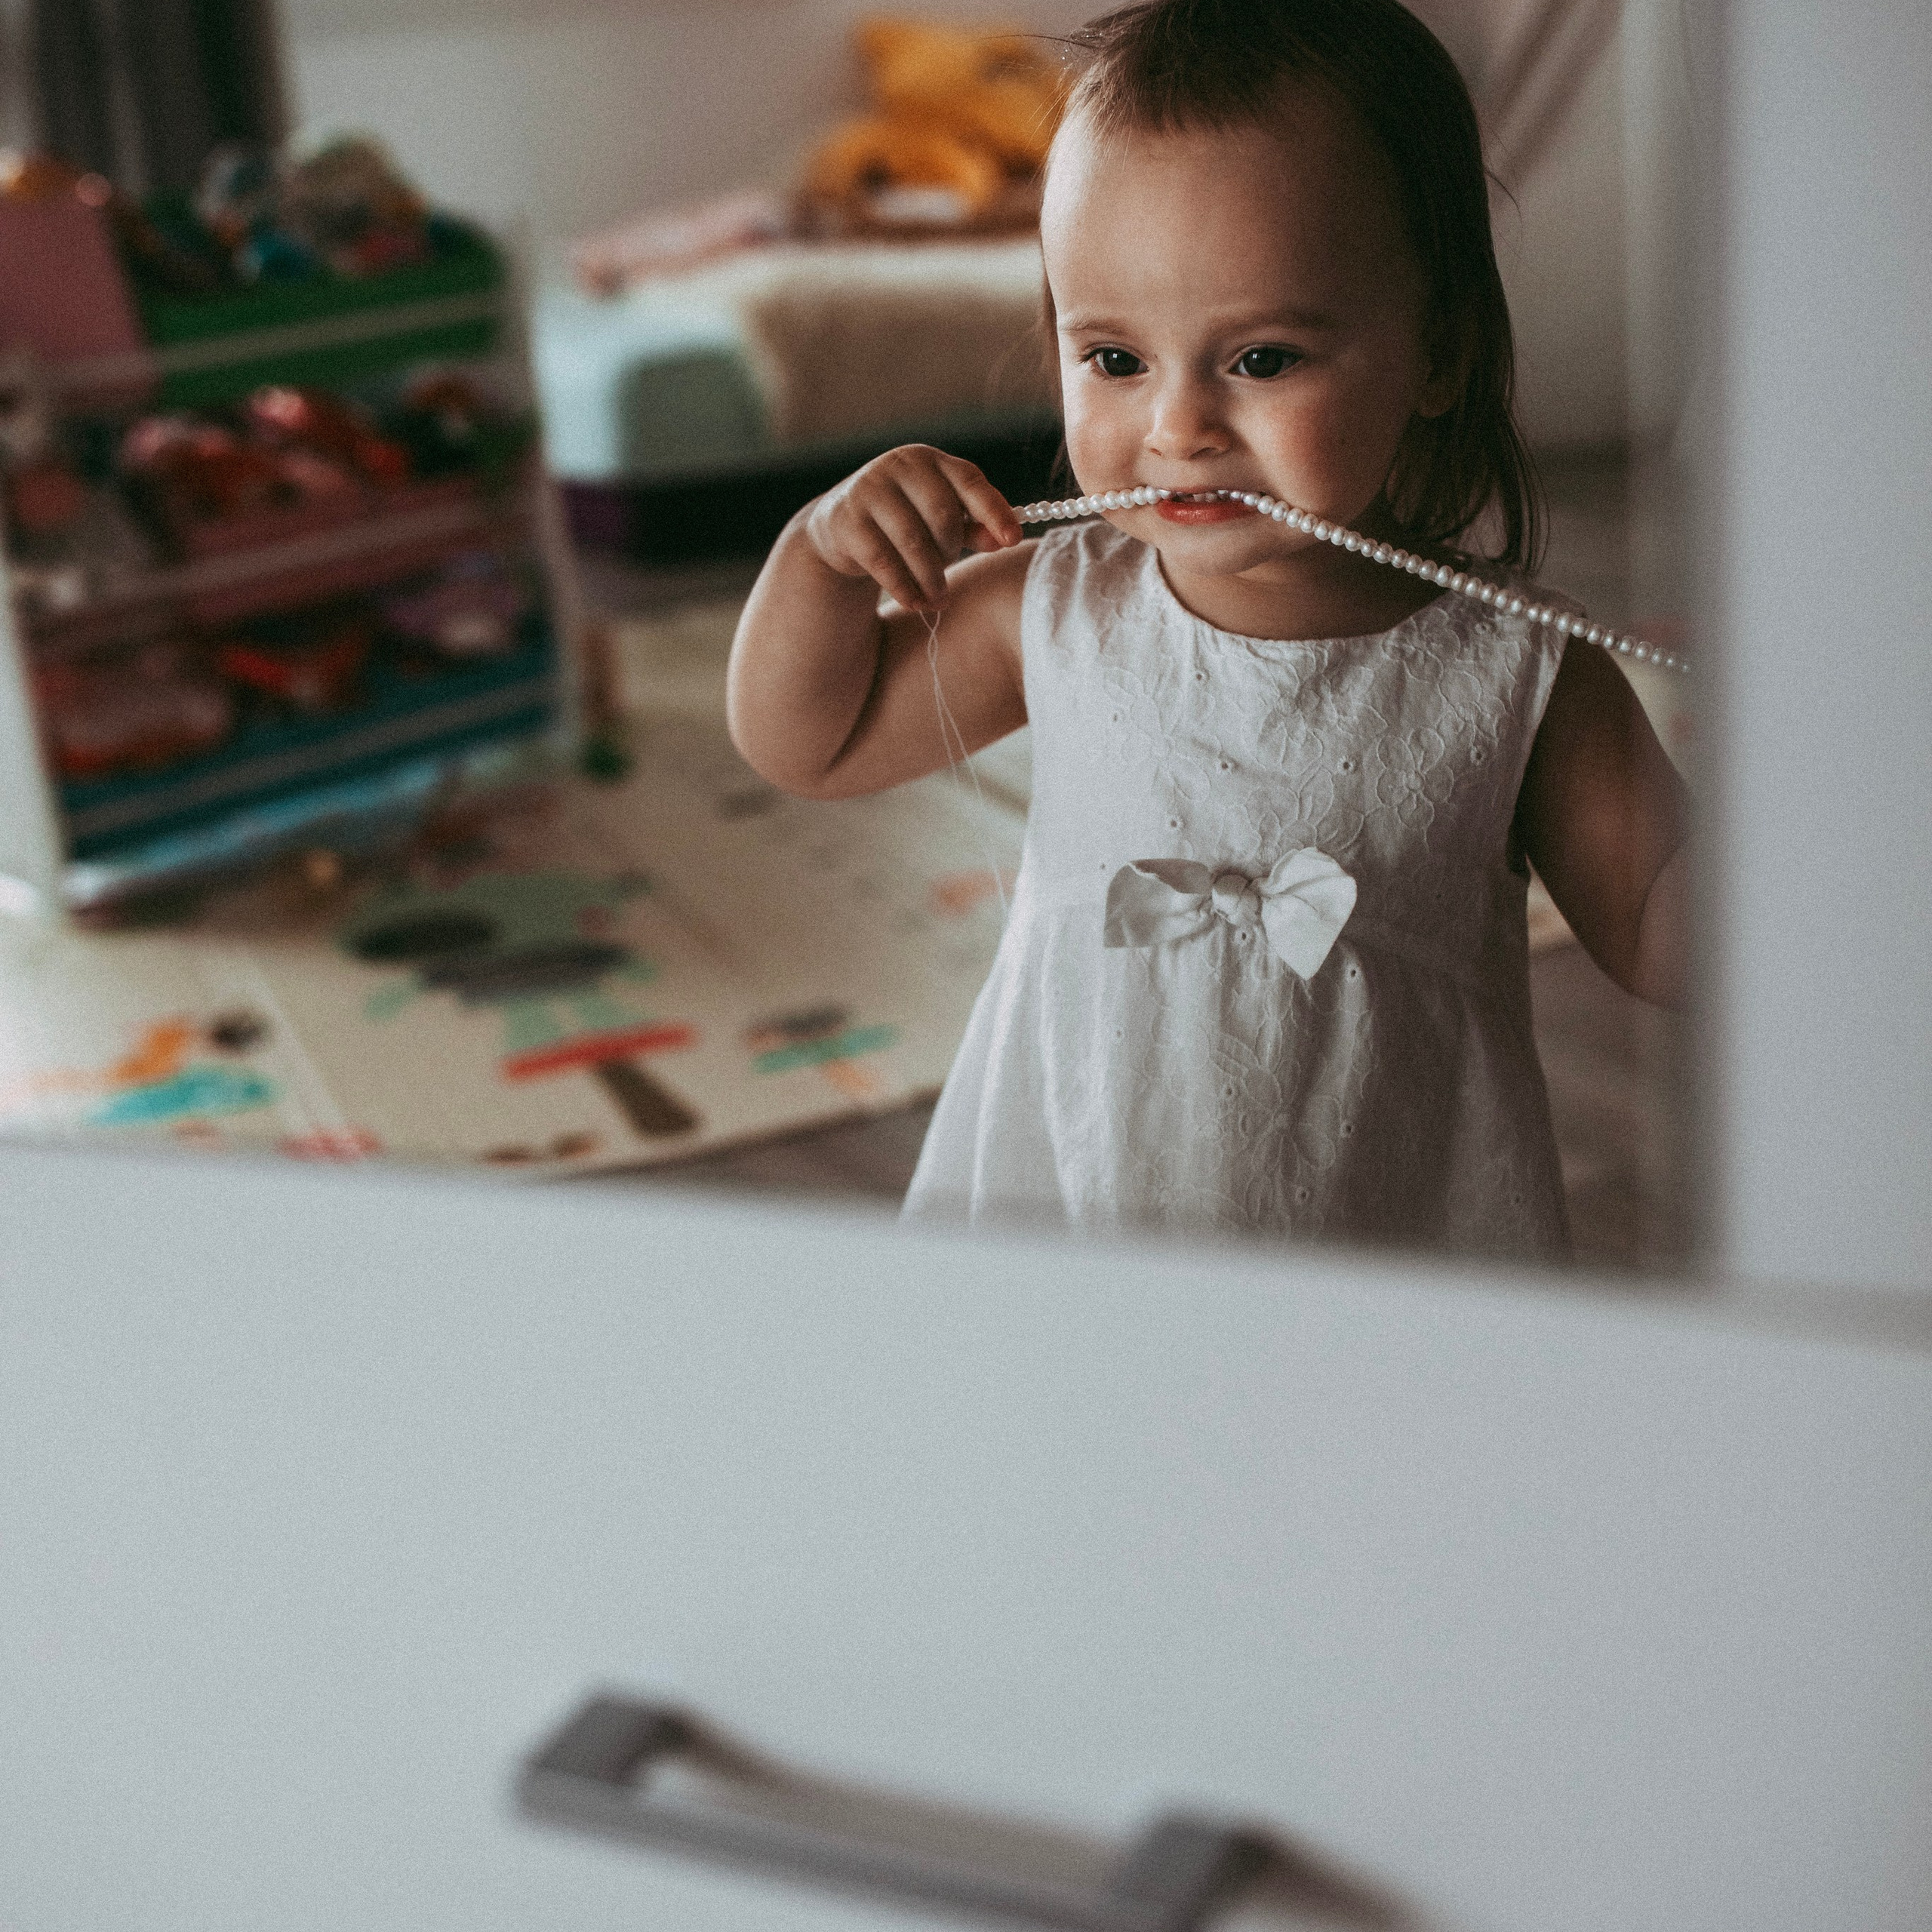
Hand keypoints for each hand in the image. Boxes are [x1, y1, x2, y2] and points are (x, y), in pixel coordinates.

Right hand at [804, 445, 1022, 612]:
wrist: (841, 526)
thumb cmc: (906, 520)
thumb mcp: (941, 520)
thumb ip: (974, 527)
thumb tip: (1003, 540)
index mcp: (931, 460)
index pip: (970, 481)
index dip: (994, 511)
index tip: (1013, 540)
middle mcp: (899, 466)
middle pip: (942, 515)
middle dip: (951, 552)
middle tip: (948, 574)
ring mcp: (869, 490)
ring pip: (913, 541)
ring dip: (931, 578)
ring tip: (938, 600)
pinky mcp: (847, 521)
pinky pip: (884, 561)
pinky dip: (904, 588)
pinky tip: (915, 603)